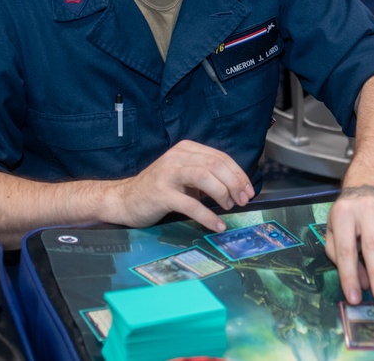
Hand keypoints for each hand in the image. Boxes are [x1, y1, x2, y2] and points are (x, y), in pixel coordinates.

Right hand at [101, 140, 254, 231]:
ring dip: (223, 193)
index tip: (249, 190)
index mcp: (186, 149)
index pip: (220, 157)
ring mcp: (168, 174)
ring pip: (204, 177)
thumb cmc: (158, 188)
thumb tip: (237, 187)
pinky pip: (190, 204)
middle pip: (215, 165)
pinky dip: (208, 215)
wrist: (124, 199)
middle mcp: (177, 157)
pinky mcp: (161, 193)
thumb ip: (206, 175)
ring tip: (230, 207)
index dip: (238, 173)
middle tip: (243, 200)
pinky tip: (217, 224)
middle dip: (234, 183)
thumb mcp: (184, 174)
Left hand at [324, 185, 373, 303]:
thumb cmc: (348, 214)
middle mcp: (367, 212)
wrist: (370, 184)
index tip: (354, 298)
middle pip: (373, 246)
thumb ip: (340, 256)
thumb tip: (360, 283)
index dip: (349, 275)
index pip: (346, 249)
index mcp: (344, 215)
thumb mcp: (334, 229)